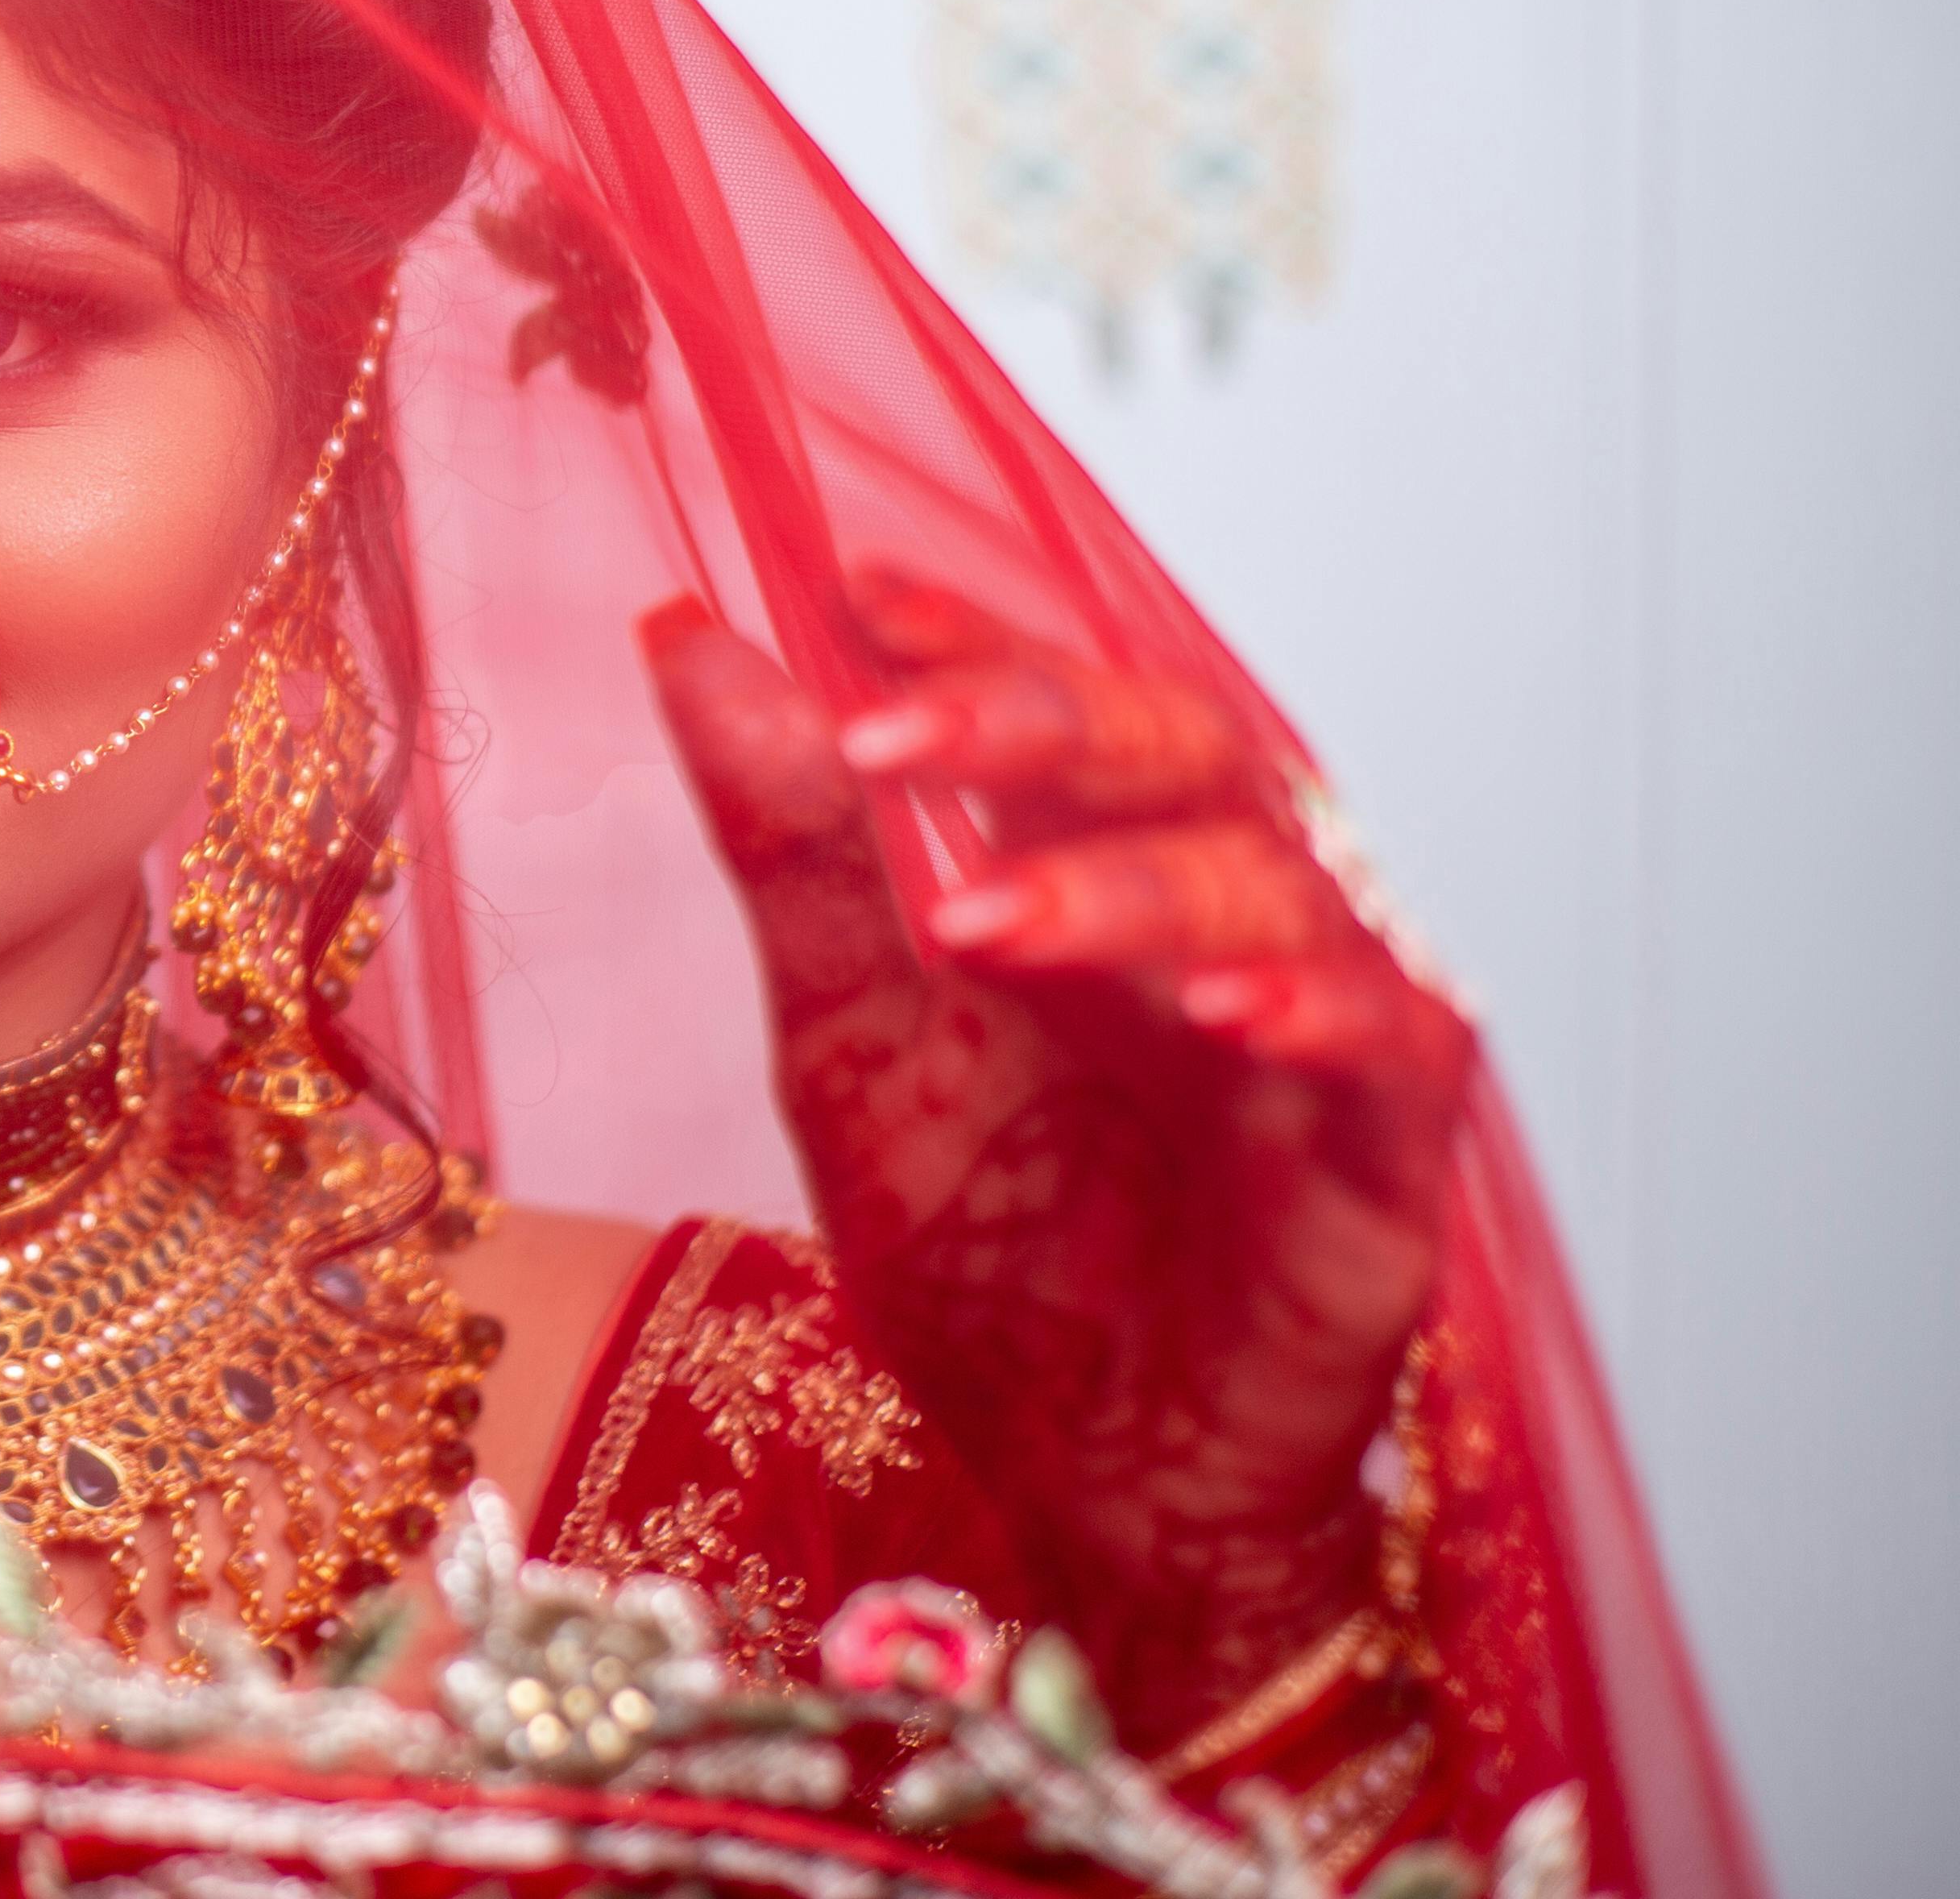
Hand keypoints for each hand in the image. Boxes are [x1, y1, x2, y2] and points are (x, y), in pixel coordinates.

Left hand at [639, 568, 1466, 1741]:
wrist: (1071, 1489)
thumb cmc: (986, 1258)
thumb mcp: (844, 1040)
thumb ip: (790, 846)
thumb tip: (682, 636)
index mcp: (1086, 880)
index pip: (1055, 704)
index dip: (975, 634)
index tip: (856, 591)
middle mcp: (1209, 927)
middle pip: (1181, 751)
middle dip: (1039, 722)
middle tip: (890, 733)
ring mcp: (1307, 1039)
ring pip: (1275, 881)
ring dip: (1129, 884)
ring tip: (984, 915)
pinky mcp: (1384, 1167)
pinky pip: (1398, 1045)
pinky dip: (1321, 1008)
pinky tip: (1224, 1010)